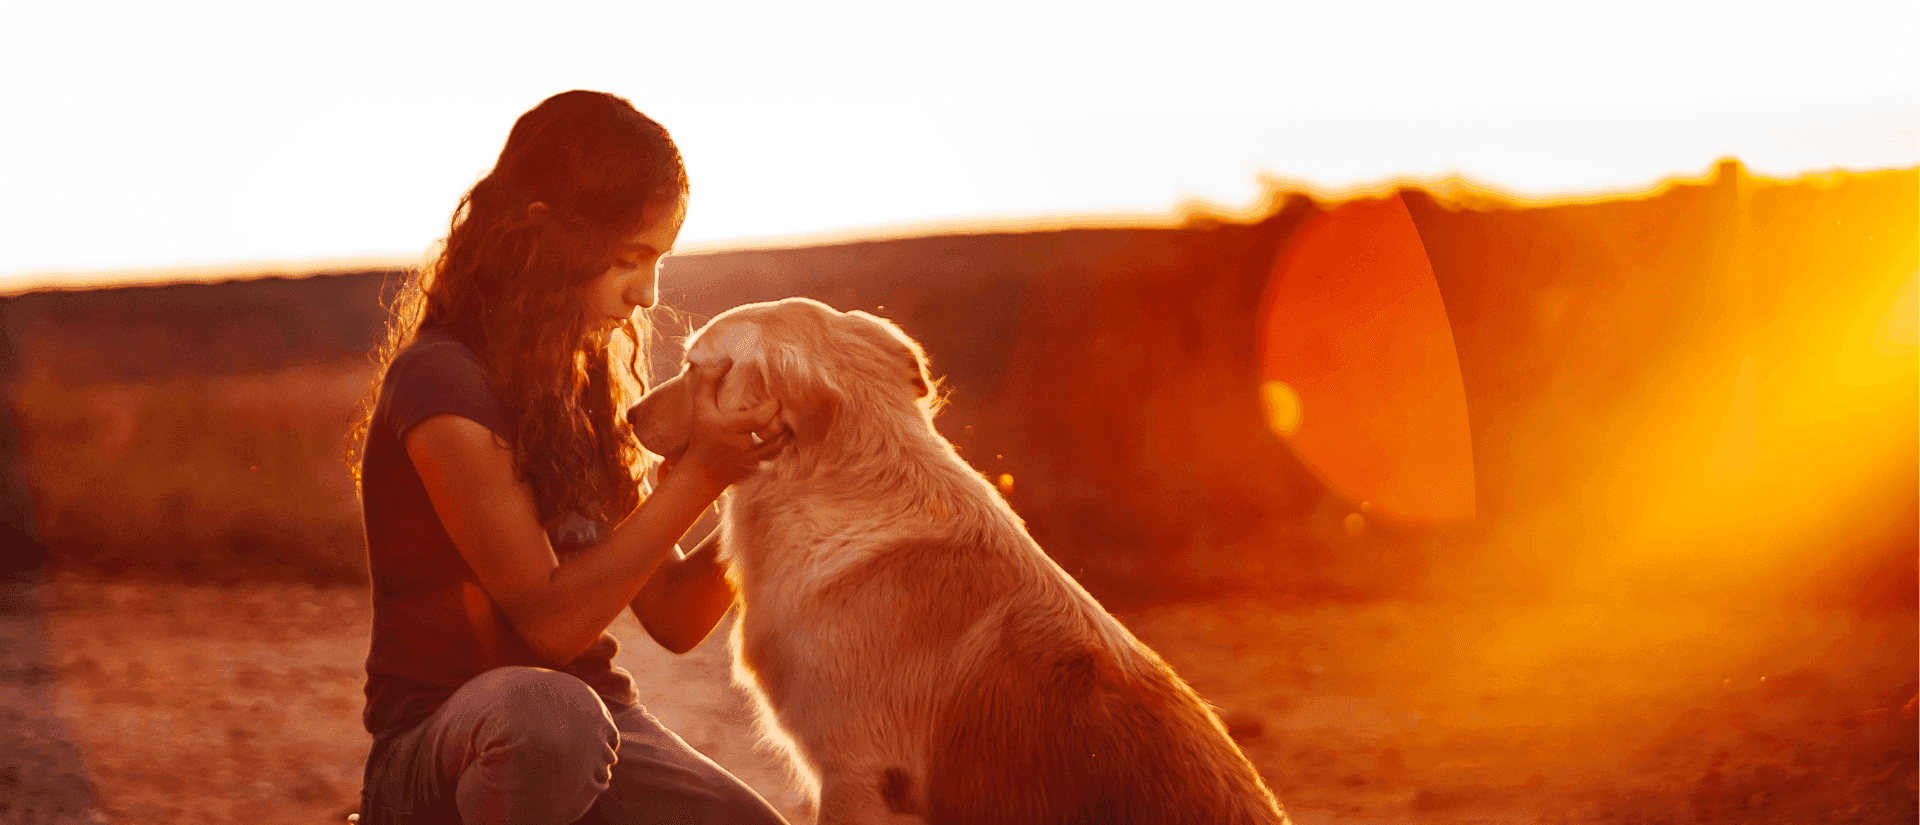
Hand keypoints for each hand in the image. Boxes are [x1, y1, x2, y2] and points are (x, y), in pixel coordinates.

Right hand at [676, 357, 788, 489]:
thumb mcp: (700, 408)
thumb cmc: (701, 436)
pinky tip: (785, 436)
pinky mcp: (758, 471)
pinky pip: (779, 458)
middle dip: (783, 421)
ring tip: (788, 421)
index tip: (775, 400)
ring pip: (780, 447)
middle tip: (786, 410)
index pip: (759, 419)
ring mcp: (752, 462)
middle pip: (775, 433)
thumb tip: (727, 360)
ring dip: (786, 434)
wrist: (700, 474)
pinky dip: (784, 447)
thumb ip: (708, 382)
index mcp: (729, 429)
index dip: (772, 408)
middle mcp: (743, 447)